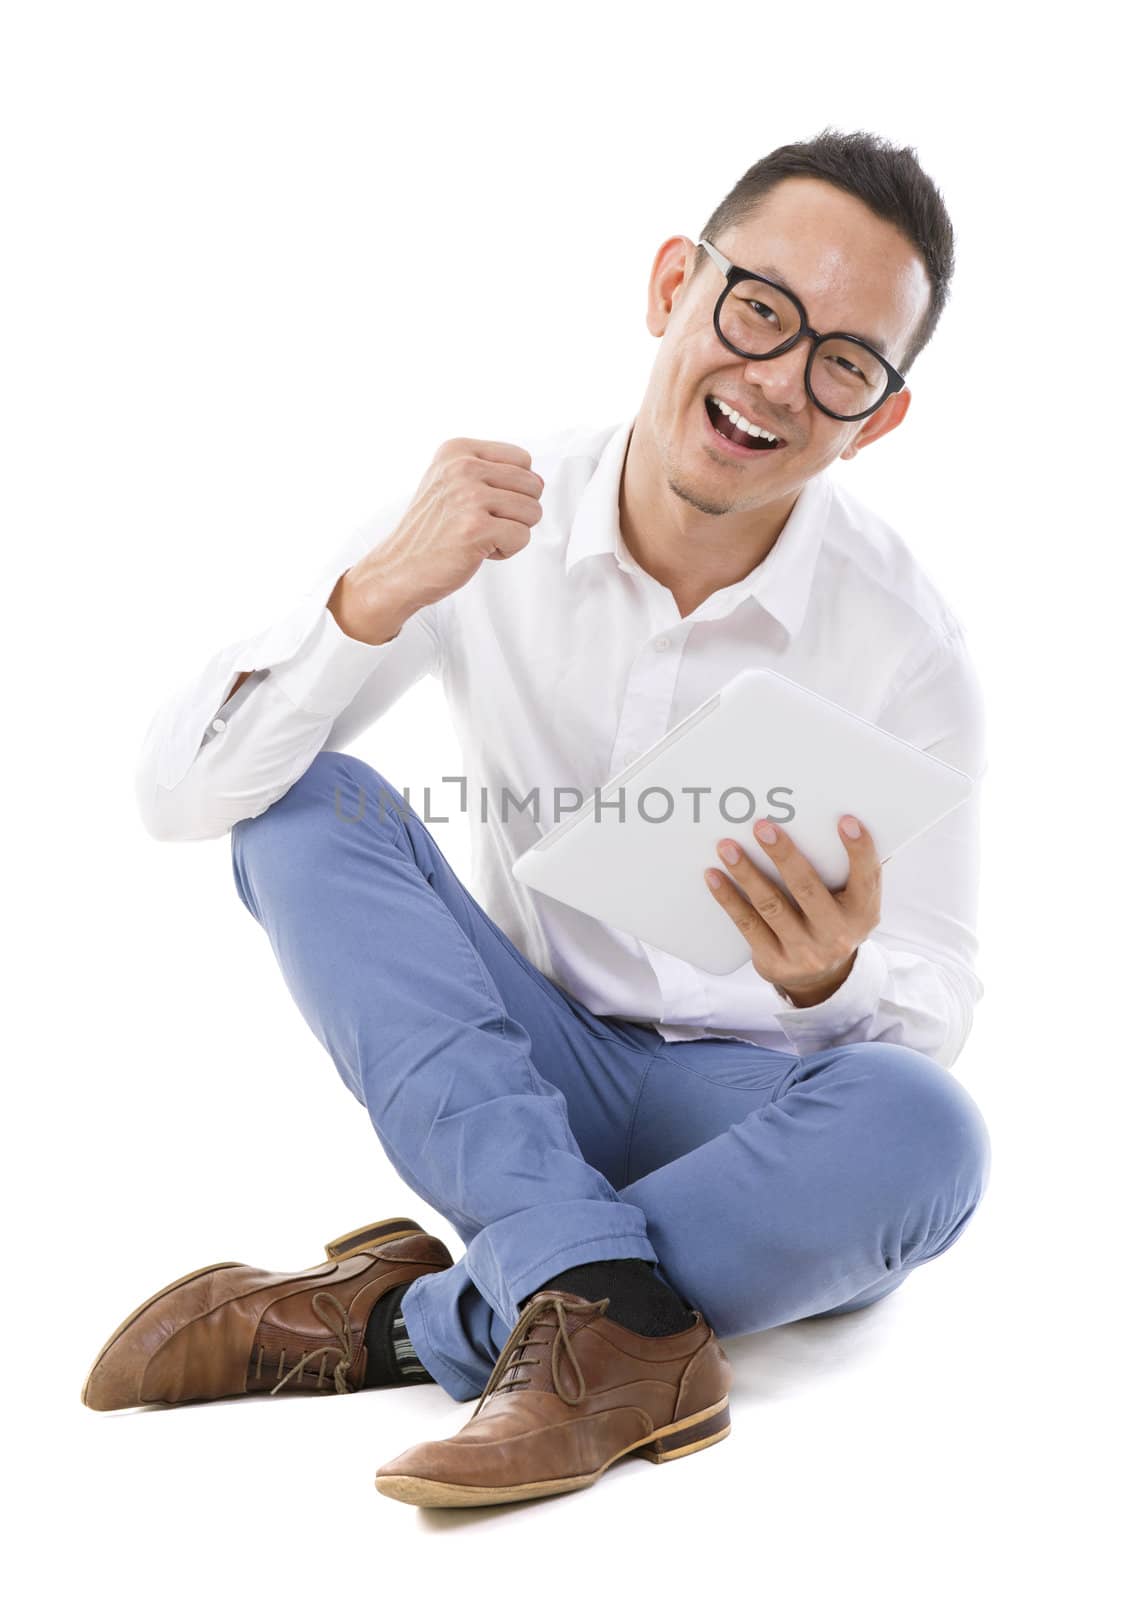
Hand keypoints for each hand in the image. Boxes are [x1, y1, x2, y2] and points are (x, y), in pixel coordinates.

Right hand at [330, 437, 544, 644]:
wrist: (399, 568)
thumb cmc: (432, 530)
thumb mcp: (452, 483)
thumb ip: (493, 473)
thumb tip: (539, 481)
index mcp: (458, 450)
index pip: (523, 460)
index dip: (512, 488)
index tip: (481, 504)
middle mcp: (463, 467)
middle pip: (532, 485)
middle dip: (516, 512)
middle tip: (481, 524)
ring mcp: (469, 497)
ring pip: (532, 512)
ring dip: (510, 532)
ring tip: (477, 536)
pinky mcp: (476, 528)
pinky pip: (522, 537)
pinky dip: (505, 551)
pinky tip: (476, 551)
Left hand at [703, 815, 881, 1006]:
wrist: (821, 980)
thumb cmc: (835, 921)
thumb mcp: (855, 902)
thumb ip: (853, 870)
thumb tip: (843, 821)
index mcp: (862, 913)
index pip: (867, 878)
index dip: (859, 850)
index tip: (846, 821)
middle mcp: (836, 934)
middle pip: (807, 889)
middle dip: (783, 855)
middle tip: (761, 827)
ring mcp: (805, 951)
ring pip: (771, 906)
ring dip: (747, 873)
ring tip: (728, 847)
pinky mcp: (774, 961)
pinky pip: (747, 924)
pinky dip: (729, 898)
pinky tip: (714, 876)